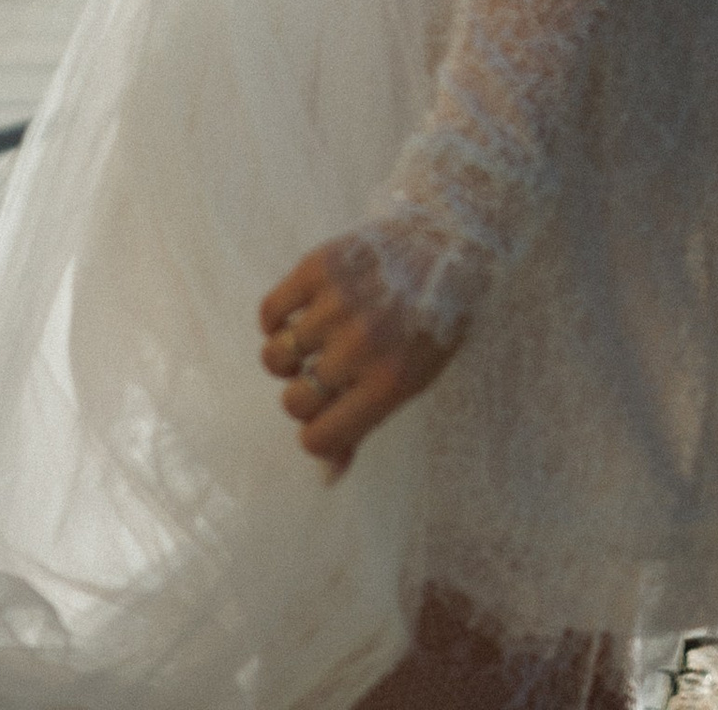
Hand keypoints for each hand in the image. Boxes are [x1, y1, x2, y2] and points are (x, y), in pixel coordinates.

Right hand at [259, 234, 459, 476]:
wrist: (446, 239)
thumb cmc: (434, 317)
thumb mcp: (416, 377)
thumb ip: (366, 426)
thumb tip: (327, 478)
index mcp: (388, 381)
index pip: (320, 438)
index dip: (317, 435)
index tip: (326, 416)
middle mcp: (360, 345)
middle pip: (296, 401)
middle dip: (305, 395)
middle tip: (326, 373)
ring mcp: (337, 303)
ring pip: (276, 358)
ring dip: (288, 358)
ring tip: (313, 342)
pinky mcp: (319, 266)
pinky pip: (270, 312)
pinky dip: (276, 321)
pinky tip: (300, 315)